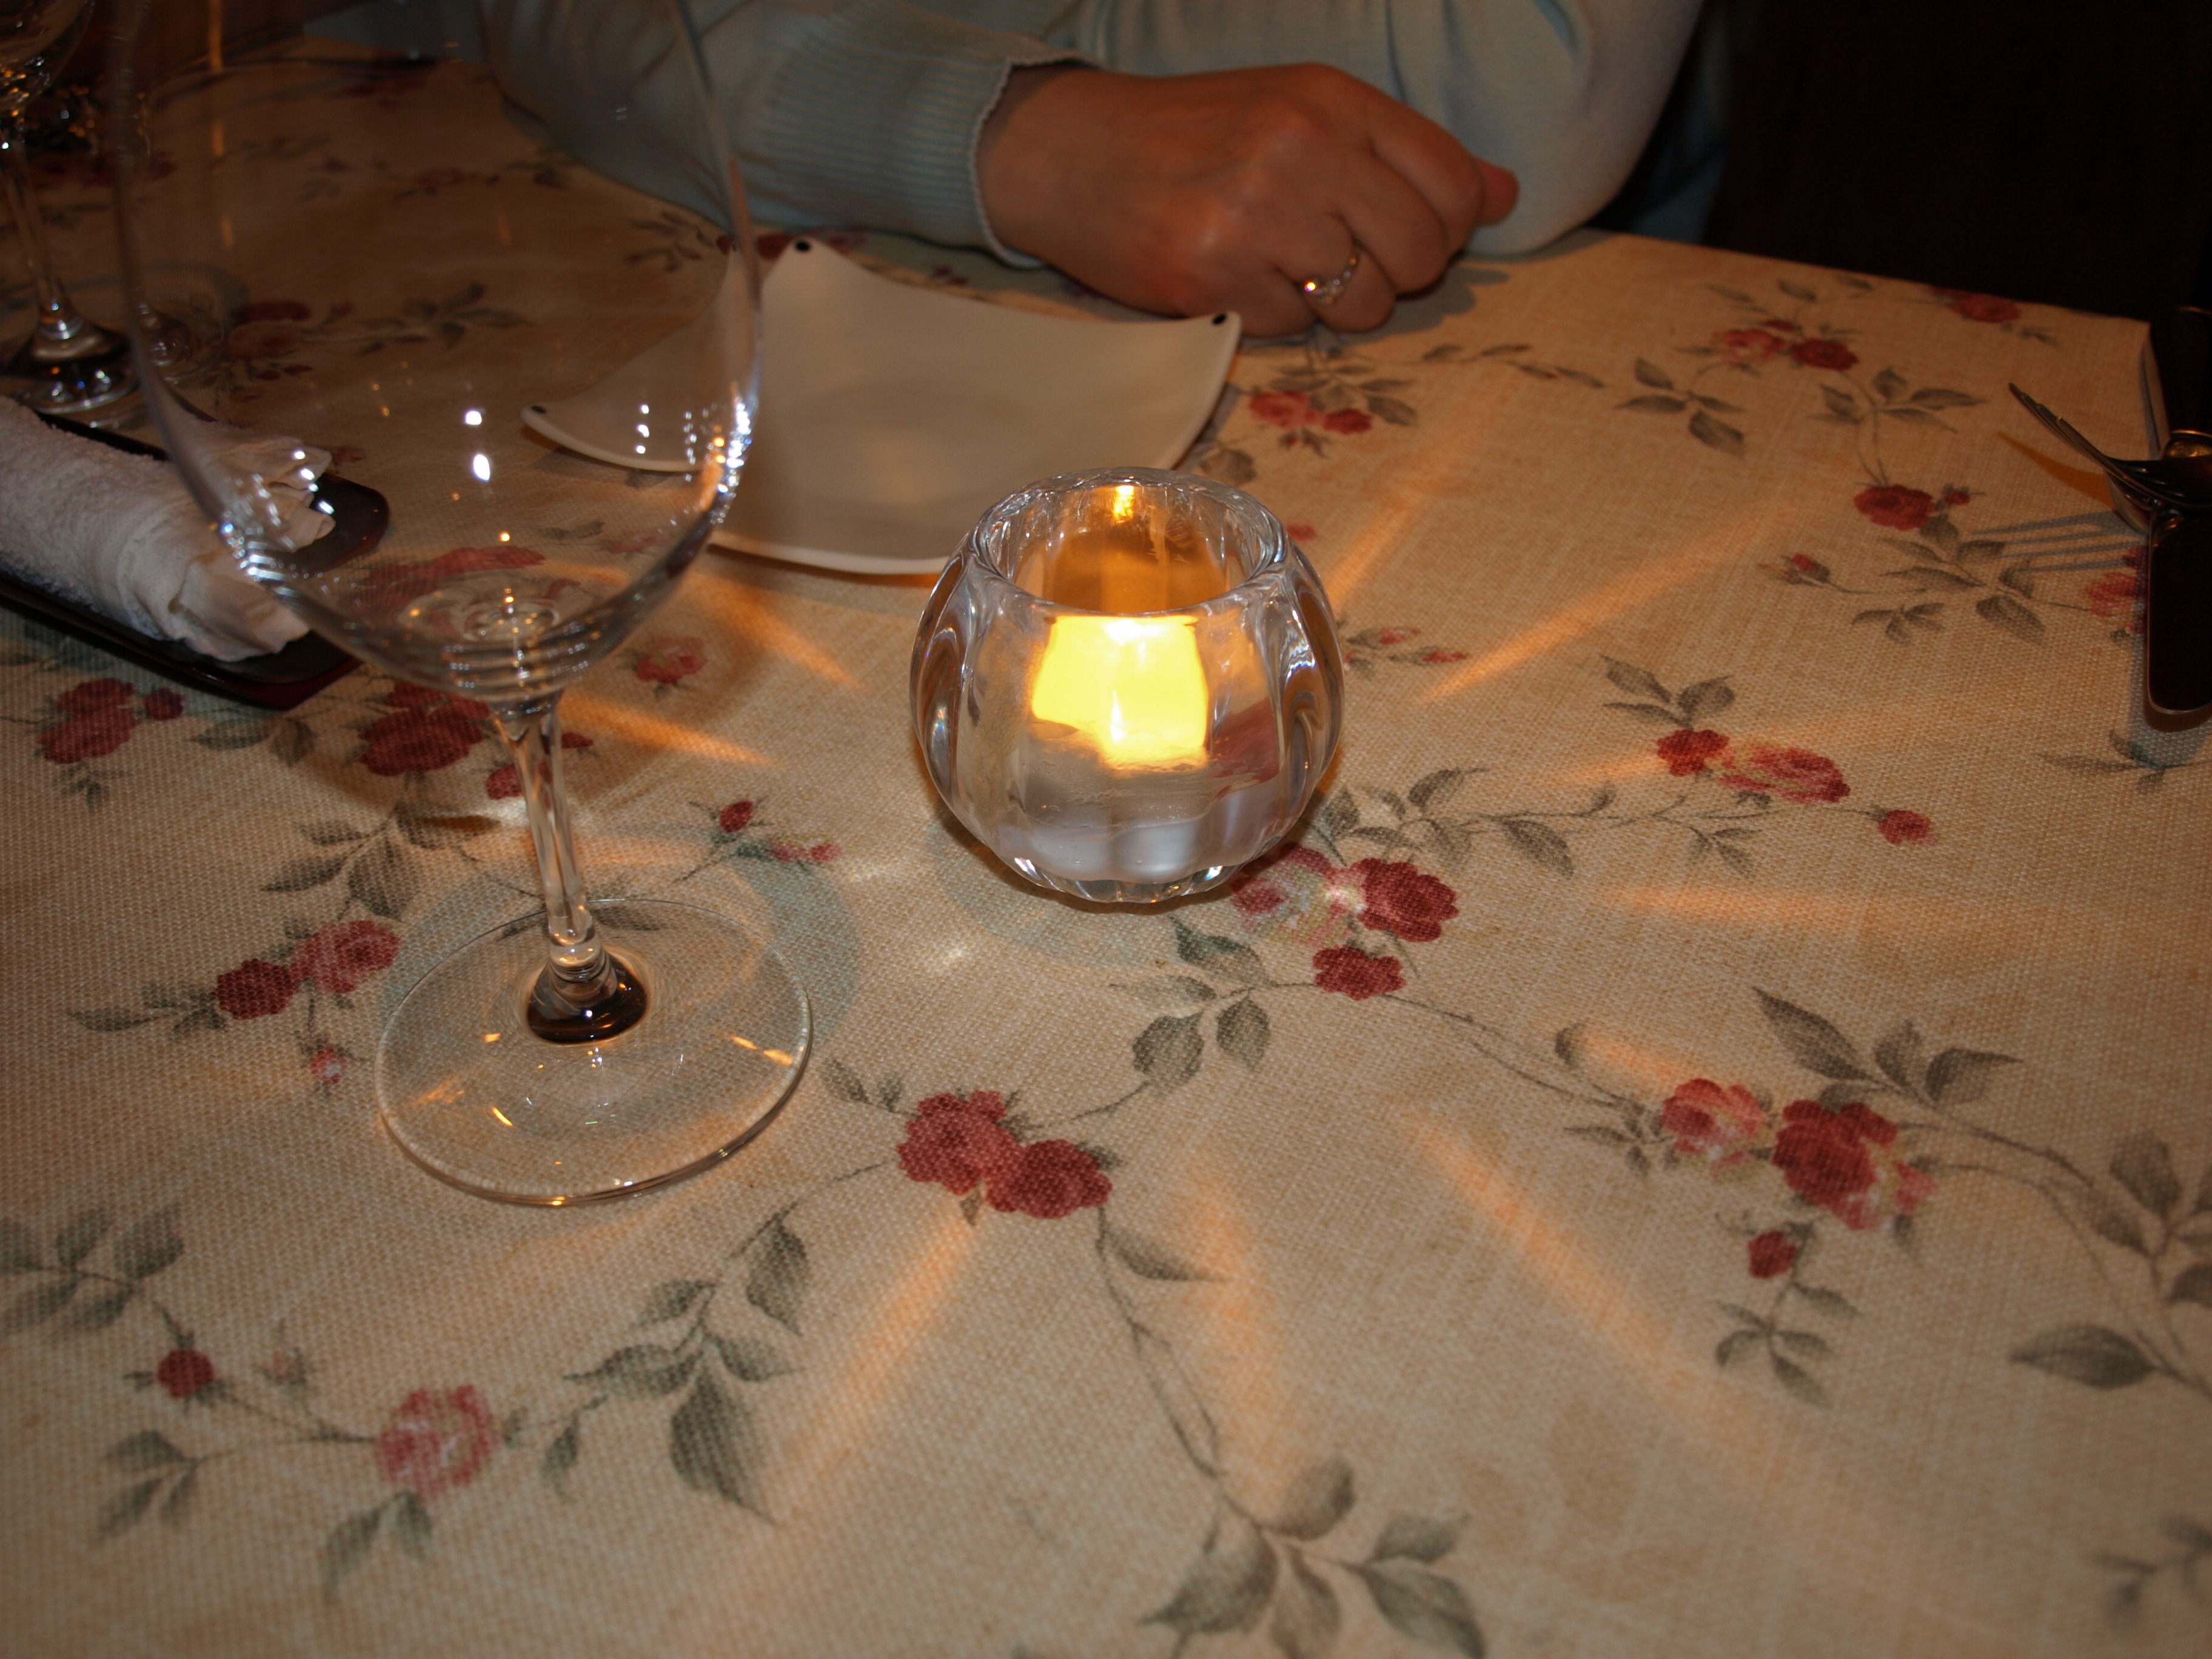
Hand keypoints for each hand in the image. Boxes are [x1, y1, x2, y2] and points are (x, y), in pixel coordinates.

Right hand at [978, 63, 1515, 335]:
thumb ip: (1402, 153)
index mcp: (1334, 100)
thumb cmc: (1196, 136)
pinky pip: (1291, 329)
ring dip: (1334, 305)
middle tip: (1342, 259)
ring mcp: (1258, 215)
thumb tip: (1503, 193)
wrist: (1074, 154)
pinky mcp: (1214, 277)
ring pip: (1362, 304)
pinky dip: (1269, 316)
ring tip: (1282, 267)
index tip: (1406, 230)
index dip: (1447, 224)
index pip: (1454, 183)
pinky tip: (1233, 277)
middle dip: (1394, 274)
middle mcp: (1304, 149)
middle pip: (1421, 253)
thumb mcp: (1303, 112)